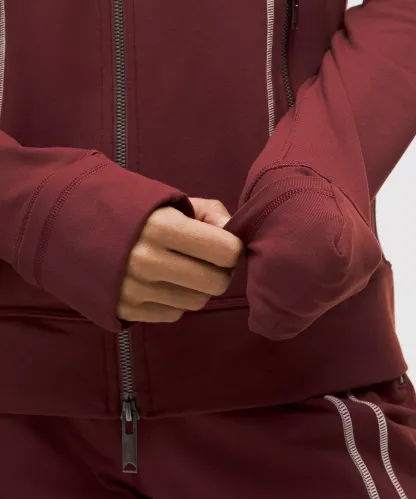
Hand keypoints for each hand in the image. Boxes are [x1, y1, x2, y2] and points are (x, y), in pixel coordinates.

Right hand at [117, 199, 242, 322]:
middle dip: (220, 272)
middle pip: (217, 283)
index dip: (231, 248)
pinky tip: (162, 282)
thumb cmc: (134, 211)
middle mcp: (148, 261)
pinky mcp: (128, 309)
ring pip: (198, 302)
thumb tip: (235, 241)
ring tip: (181, 270)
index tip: (223, 244)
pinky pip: (175, 314)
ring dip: (198, 288)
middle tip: (207, 261)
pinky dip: (176, 300)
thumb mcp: (171, 201)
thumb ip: (211, 214)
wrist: (73, 228)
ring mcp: (136, 289)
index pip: (227, 252)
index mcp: (162, 227)